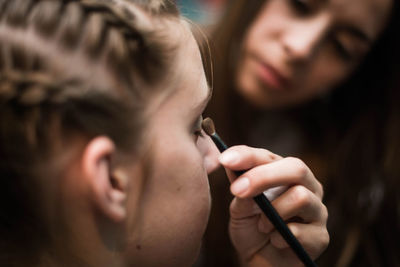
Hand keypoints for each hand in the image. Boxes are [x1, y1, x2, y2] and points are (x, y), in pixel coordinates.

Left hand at [219, 146, 328, 266]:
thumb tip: (229, 163)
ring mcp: (317, 211)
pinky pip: (300, 231)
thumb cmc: (252, 228)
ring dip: (273, 213)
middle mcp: (307, 187)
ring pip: (301, 197)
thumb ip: (239, 186)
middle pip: (296, 168)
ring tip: (262, 226)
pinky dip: (279, 238)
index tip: (225, 159)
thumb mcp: (240, 207)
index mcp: (286, 174)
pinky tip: (274, 241)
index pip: (269, 157)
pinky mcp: (321, 237)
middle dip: (263, 177)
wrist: (261, 262)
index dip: (247, 156)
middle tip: (237, 190)